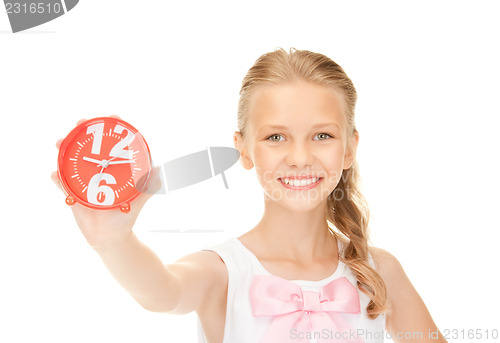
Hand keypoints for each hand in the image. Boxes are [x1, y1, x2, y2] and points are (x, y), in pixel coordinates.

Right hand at [52, 116, 161, 249]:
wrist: (111, 238)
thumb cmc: (126, 216)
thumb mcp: (139, 200)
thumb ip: (150, 186)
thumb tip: (162, 170)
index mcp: (115, 170)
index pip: (115, 145)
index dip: (114, 129)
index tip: (114, 117)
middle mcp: (99, 171)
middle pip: (89, 147)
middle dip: (83, 132)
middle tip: (80, 123)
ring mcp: (84, 181)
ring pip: (71, 161)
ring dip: (64, 150)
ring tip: (60, 143)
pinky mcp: (72, 194)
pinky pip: (62, 183)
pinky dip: (57, 178)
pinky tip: (55, 174)